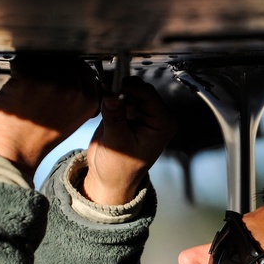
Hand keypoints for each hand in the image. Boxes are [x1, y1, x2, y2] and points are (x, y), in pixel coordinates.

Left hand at [0, 55, 99, 182]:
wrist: (16, 151)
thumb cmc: (39, 134)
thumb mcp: (71, 117)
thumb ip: (78, 94)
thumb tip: (74, 67)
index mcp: (88, 101)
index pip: (83, 67)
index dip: (68, 68)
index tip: (57, 76)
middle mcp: (74, 91)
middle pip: (64, 59)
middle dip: (50, 65)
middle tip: (38, 84)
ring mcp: (53, 84)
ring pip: (43, 58)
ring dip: (32, 66)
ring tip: (28, 87)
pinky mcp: (30, 80)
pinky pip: (22, 61)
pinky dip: (16, 69)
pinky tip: (17, 85)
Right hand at [84, 76, 176, 204]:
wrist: (109, 178)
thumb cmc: (120, 169)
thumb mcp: (117, 144)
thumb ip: (115, 118)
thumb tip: (111, 96)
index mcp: (162, 124)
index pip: (149, 95)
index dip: (130, 87)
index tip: (112, 84)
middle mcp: (155, 116)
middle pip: (139, 89)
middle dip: (121, 86)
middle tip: (104, 86)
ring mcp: (141, 112)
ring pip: (128, 89)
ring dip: (113, 88)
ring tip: (101, 91)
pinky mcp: (127, 112)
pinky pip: (118, 94)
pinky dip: (109, 93)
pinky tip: (101, 97)